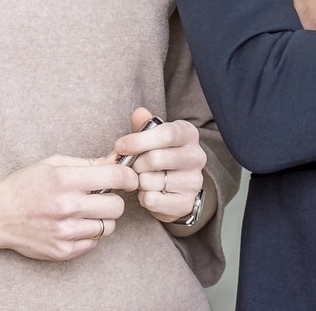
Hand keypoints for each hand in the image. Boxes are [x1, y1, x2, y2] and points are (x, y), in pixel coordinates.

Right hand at [0, 154, 136, 260]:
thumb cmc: (26, 185)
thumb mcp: (54, 164)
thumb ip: (88, 164)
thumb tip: (118, 160)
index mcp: (65, 180)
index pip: (115, 177)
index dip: (129, 176)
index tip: (130, 178)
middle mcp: (67, 207)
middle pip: (116, 206)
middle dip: (114, 199)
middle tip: (101, 197)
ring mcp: (65, 232)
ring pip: (108, 226)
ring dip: (102, 218)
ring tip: (86, 212)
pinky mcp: (63, 251)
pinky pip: (94, 242)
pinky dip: (90, 234)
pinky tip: (75, 225)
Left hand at [114, 107, 207, 225]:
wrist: (177, 187)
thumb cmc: (161, 155)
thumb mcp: (154, 137)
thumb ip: (144, 124)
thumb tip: (139, 113)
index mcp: (188, 134)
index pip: (165, 134)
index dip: (138, 140)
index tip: (120, 146)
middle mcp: (196, 156)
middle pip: (155, 159)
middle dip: (135, 164)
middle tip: (132, 166)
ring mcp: (194, 181)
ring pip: (151, 181)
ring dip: (139, 182)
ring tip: (142, 179)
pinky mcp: (186, 203)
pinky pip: (153, 200)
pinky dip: (143, 197)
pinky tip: (148, 192)